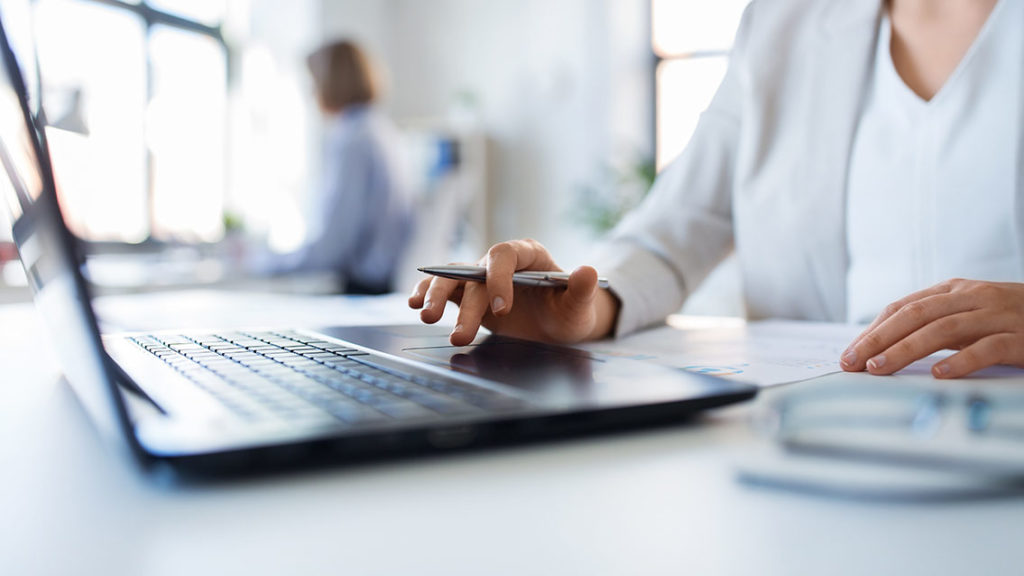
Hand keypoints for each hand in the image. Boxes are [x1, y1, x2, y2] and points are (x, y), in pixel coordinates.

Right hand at [408, 238, 619, 345]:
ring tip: (426, 317)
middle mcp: (500, 263)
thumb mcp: (580, 305)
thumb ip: (582, 289)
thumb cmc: (569, 312)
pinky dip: (427, 294)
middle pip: (474, 273)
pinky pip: (443, 289)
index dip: (498, 278)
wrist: (558, 326)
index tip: (501, 309)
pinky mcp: (468, 295)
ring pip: (452, 278)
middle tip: (461, 334)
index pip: (504, 256)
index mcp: (528, 255)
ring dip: (436, 296)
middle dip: (466, 304)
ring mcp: (481, 278)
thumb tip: (588, 271)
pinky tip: (414, 305)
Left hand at [840, 278, 1023, 377]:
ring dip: (906, 350)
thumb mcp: (969, 317)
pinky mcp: (1022, 337)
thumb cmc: (1011, 322)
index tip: (849, 354)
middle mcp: (973, 298)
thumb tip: (884, 350)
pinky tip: (940, 375)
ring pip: (943, 329)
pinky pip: (988, 348)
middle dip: (878, 339)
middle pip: (915, 315)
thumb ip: (934, 327)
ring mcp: (998, 315)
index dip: (873, 330)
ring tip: (880, 369)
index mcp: (955, 291)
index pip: (902, 307)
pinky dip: (962, 361)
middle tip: (853, 363)